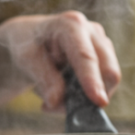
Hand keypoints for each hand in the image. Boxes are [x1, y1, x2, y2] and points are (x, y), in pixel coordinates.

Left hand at [0, 12, 120, 110]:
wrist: (28, 41)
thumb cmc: (26, 45)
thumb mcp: (26, 60)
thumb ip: (43, 79)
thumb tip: (57, 101)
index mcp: (71, 25)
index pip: (86, 56)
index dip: (93, 80)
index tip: (99, 102)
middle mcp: (92, 31)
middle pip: (108, 69)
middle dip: (90, 96)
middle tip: (58, 109)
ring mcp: (101, 43)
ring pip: (109, 81)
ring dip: (85, 98)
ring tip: (54, 102)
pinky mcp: (104, 57)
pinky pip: (104, 85)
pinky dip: (86, 96)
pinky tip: (64, 95)